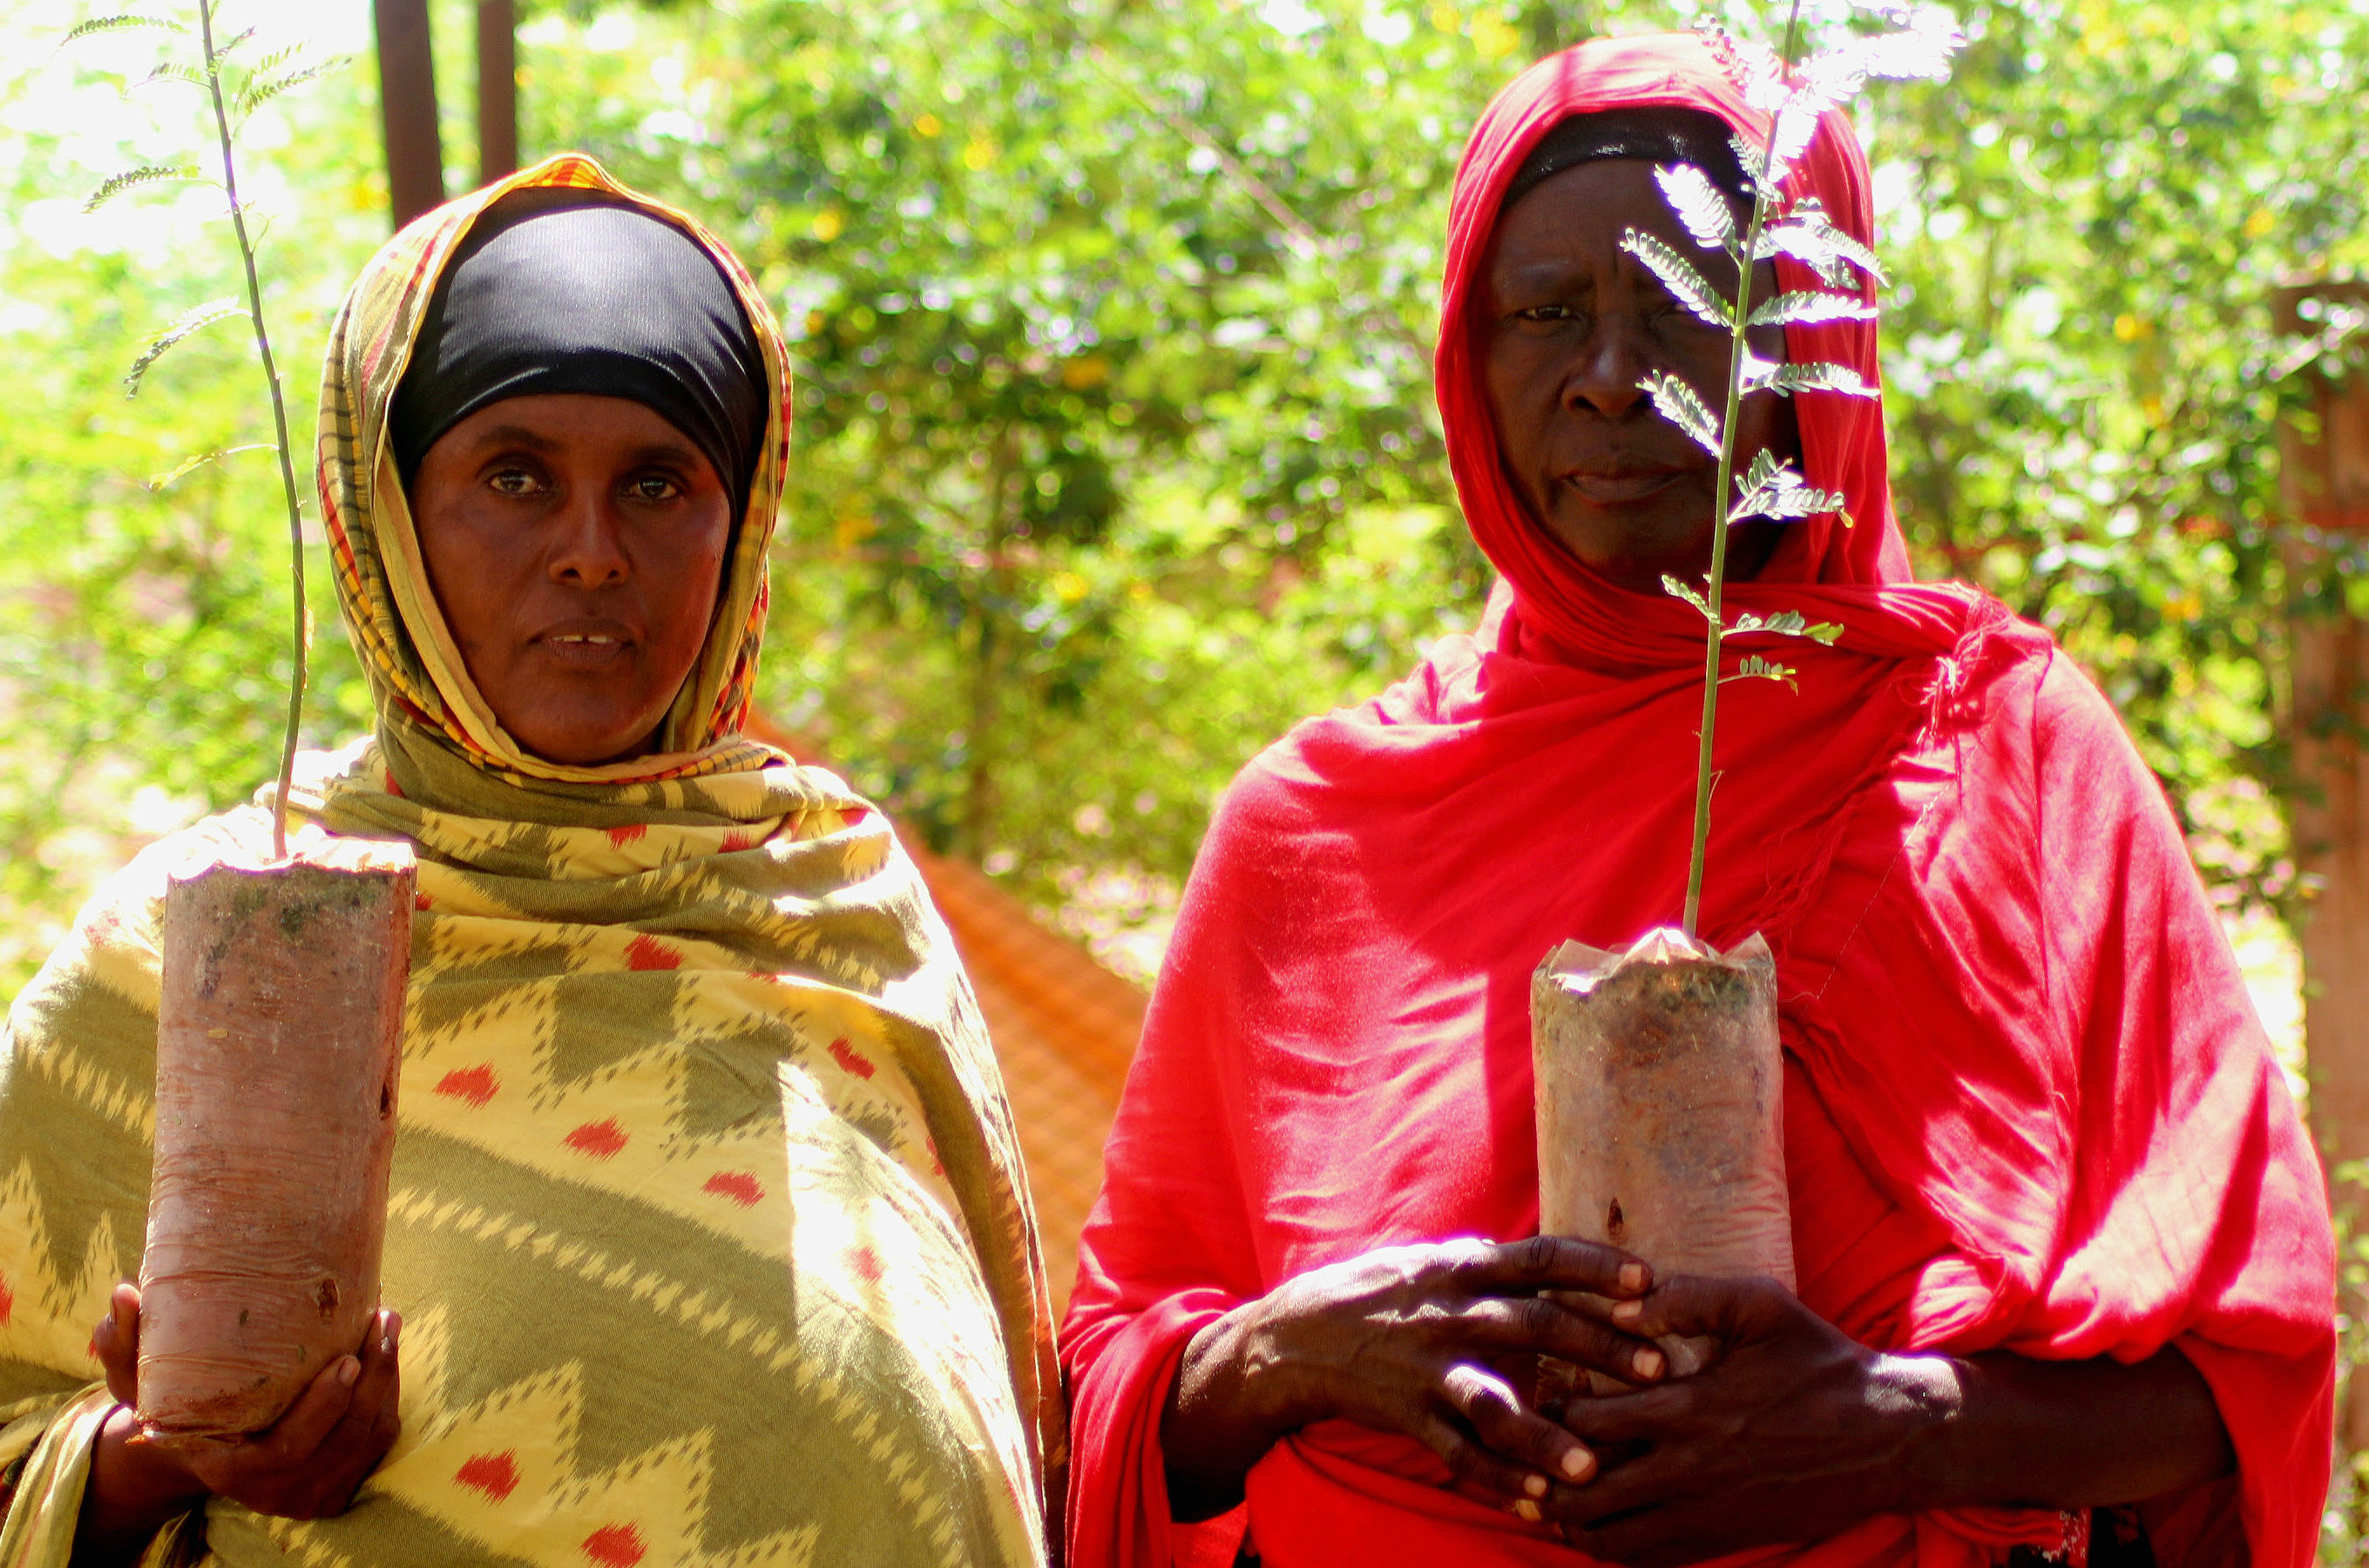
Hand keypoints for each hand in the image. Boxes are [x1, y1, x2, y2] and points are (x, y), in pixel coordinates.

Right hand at [85, 1283, 403, 1536]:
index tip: (345, 1358)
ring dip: (387, 1379)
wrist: (196, 1448)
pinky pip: (378, 1443)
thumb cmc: (167, 1405)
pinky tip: (386, 1354)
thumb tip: (124, 1292)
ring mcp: (310, 1496)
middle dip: (372, 1377)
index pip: (290, 1447)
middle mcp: (275, 1492)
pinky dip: (388, 1397)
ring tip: (388, 1324)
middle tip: (381, 1319)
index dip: (325, 1407)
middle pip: (344, 1438)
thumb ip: (123, 1342)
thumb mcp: (136, 1377)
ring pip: (368, 1438)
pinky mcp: (337, 1488)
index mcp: (231, 1471)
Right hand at [1162, 1236, 1667, 1519]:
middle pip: (1535, 1324)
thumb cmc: (1380, 1294)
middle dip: (1599, 1347)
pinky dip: (1499, 1480)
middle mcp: (1448, 1310)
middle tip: (1658, 1370)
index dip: (1596, 1267)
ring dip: (1545, 1434)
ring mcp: (1426, 1366)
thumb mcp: (1434, 1262)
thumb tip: (1567, 1267)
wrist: (1293, 1338)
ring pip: (1493, 1401)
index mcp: (1461, 1265)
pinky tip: (1539, 1501)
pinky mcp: (1408, 1414)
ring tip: (1592, 1465)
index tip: (1649, 1282)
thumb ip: (1495, 1269)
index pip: (1541, 1257)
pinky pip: (1459, 1453)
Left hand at [1542, 1273, 1949, 1566]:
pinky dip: (1612, 1546)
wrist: (1885, 1436)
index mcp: (1687, 1409)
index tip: (1545, 1393)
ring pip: (1606, 1538)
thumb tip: (1620, 1303)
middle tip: (1531, 1449)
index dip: (1552, 1409)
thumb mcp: (1759, 1306)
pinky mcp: (1722, 1541)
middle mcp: (1687, 1471)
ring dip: (1570, 1518)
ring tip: (1553, 1490)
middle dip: (1545, 1472)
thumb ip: (1686, 1297)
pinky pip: (1647, 1560)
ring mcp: (1704, 1514)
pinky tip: (1601, 1521)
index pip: (1584, 1422)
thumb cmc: (1818, 1362)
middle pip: (1581, 1492)